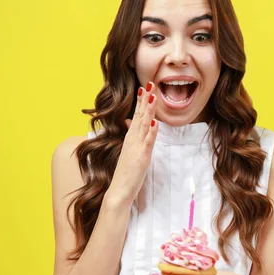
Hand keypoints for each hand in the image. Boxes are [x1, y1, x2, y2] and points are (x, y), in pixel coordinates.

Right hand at [105, 82, 157, 205]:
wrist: (119, 191)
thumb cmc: (126, 173)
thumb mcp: (130, 152)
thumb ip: (132, 137)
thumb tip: (131, 123)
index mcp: (131, 138)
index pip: (137, 116)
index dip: (141, 102)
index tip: (144, 88)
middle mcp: (133, 140)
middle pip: (140, 116)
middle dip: (145, 99)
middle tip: (149, 83)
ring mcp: (136, 148)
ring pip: (144, 125)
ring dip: (148, 110)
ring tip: (152, 96)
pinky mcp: (141, 157)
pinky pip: (147, 142)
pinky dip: (151, 131)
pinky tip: (154, 122)